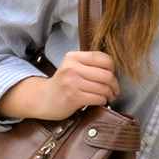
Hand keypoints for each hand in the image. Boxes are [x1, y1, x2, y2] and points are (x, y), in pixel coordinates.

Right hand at [0, 49, 116, 120]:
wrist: (43, 99)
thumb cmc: (64, 83)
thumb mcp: (73, 67)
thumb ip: (90, 64)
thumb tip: (115, 70)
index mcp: (73, 57)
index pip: (104, 58)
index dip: (112, 68)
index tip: (111, 75)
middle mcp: (71, 68)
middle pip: (106, 75)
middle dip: (115, 84)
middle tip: (115, 90)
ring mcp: (71, 83)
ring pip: (103, 88)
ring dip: (109, 94)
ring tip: (108, 96)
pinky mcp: (72, 97)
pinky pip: (98, 99)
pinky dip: (103, 101)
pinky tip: (99, 101)